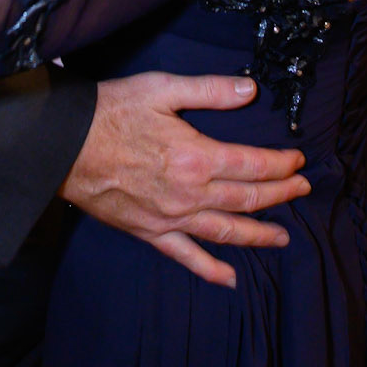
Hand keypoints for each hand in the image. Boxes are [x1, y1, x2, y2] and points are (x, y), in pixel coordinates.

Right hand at [60, 71, 311, 287]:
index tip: (298, 160)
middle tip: (303, 190)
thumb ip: (210, 90)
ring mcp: (170, 218)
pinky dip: (210, 270)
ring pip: (226, 232)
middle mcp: (190, 194)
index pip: (253, 165)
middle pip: (247, 199)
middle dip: (280, 195)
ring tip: (283, 237)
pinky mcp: (150, 232)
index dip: (280, 163)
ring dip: (258, 234)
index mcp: (197, 157)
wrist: (63, 146)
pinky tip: (230, 279)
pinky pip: (186, 257)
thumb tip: (250, 89)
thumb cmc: (111, 111)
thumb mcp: (162, 88)